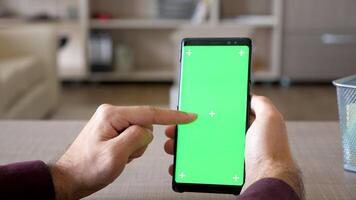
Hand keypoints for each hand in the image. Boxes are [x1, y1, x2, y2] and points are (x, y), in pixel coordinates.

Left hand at [50, 105, 195, 199]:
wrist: (70, 178)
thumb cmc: (86, 168)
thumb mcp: (115, 155)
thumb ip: (136, 137)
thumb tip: (147, 131)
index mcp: (112, 115)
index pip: (149, 113)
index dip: (172, 116)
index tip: (188, 116)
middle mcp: (112, 114)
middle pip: (145, 124)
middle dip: (141, 143)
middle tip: (127, 155)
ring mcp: (112, 122)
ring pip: (141, 133)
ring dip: (135, 148)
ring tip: (120, 157)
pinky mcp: (113, 131)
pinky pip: (133, 138)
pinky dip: (131, 150)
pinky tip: (119, 156)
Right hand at [164, 95, 302, 197]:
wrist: (268, 179)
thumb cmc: (271, 150)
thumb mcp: (270, 118)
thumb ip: (261, 104)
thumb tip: (249, 95)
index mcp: (243, 128)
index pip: (217, 118)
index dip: (201, 114)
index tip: (187, 113)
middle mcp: (234, 142)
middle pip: (205, 133)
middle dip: (187, 131)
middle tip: (174, 130)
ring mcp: (228, 157)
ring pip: (199, 150)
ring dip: (183, 148)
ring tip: (172, 146)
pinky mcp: (222, 172)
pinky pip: (200, 167)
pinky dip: (187, 166)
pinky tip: (178, 164)